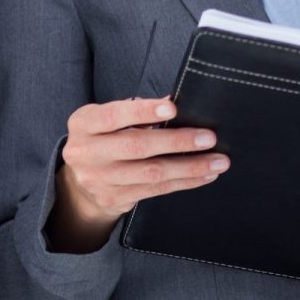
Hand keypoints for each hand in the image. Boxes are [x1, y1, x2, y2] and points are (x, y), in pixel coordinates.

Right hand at [47, 96, 228, 252]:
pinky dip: (184, 182)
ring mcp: (99, 180)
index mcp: (84, 124)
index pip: (113, 115)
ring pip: (151, 173)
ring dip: (189, 166)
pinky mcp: (114, 199)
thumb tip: (177, 100)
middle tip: (209, 137)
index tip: (173, 107)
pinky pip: (156, 190)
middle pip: (136, 146)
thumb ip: (137, 110)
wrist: (81, 182)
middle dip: (177, 141)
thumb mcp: (110, 119)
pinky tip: (205, 175)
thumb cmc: (105, 138)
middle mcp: (86, 153)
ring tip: (218, 161)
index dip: (143, 112)